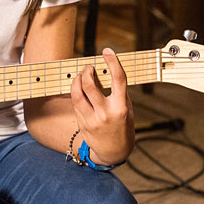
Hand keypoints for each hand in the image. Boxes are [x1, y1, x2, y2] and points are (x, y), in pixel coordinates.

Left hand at [70, 48, 134, 164]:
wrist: (114, 152)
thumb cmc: (122, 126)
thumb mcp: (127, 109)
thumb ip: (118, 92)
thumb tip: (106, 72)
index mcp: (121, 107)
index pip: (118, 79)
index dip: (112, 62)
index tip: (107, 51)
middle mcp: (106, 113)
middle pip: (89, 85)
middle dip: (86, 71)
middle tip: (88, 67)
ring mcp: (92, 119)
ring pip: (77, 93)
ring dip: (77, 80)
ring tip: (81, 76)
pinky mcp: (82, 123)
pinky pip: (76, 103)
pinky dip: (76, 92)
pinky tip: (79, 89)